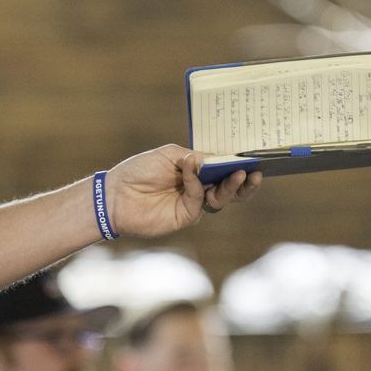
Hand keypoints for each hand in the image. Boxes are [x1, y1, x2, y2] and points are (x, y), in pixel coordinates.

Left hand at [102, 146, 260, 238]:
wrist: (116, 194)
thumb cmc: (139, 170)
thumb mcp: (169, 154)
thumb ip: (192, 157)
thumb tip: (212, 160)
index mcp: (196, 171)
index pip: (223, 169)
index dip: (238, 164)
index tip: (253, 158)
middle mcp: (198, 188)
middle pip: (228, 187)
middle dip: (243, 181)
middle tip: (254, 172)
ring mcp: (193, 203)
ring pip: (221, 198)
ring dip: (231, 186)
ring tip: (239, 174)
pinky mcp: (185, 216)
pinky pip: (198, 199)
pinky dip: (196, 184)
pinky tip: (192, 172)